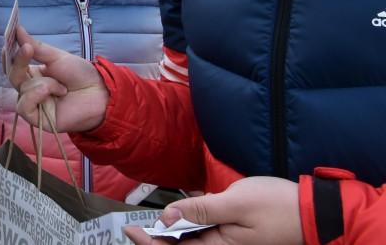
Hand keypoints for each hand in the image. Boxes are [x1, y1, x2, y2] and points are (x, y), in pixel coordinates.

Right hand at [8, 26, 107, 132]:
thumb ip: (35, 47)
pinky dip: (36, 96)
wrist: (99, 93)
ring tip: (61, 86)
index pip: (13, 64)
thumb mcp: (56, 57)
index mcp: (33, 75)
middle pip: (13, 76)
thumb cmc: (80, 75)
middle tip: (27, 49)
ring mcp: (34, 105)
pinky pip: (24, 106)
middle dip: (19, 62)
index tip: (8, 38)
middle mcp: (30, 90)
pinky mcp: (37, 120)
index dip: (9, 54)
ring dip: (41, 84)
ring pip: (21, 90)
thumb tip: (17, 29)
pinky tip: (52, 93)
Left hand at [123, 176, 302, 244]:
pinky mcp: (236, 232)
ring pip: (193, 237)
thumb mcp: (234, 203)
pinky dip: (194, 219)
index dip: (150, 242)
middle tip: (135, 226)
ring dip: (174, 229)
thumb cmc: (278, 206)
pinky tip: (185, 206)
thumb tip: (167, 216)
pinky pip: (208, 228)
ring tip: (155, 220)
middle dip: (158, 238)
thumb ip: (199, 210)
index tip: (130, 230)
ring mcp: (230, 241)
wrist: (314, 211)